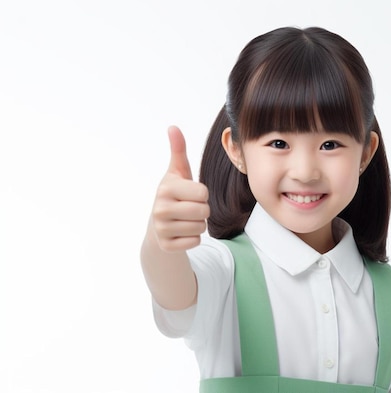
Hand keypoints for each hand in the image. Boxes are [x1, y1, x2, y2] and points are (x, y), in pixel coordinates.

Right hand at [151, 126, 209, 251]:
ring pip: (201, 227)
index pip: (203, 193)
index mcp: (166, 188)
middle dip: (202, 210)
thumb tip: (173, 127)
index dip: (202, 194)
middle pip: (204, 211)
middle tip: (188, 208)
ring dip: (198, 224)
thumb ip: (178, 151)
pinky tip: (181, 232)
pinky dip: (193, 238)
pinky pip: (195, 241)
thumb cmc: (174, 195)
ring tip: (185, 220)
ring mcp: (162, 229)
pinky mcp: (167, 245)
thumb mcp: (176, 173)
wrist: (158, 225)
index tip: (190, 194)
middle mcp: (160, 208)